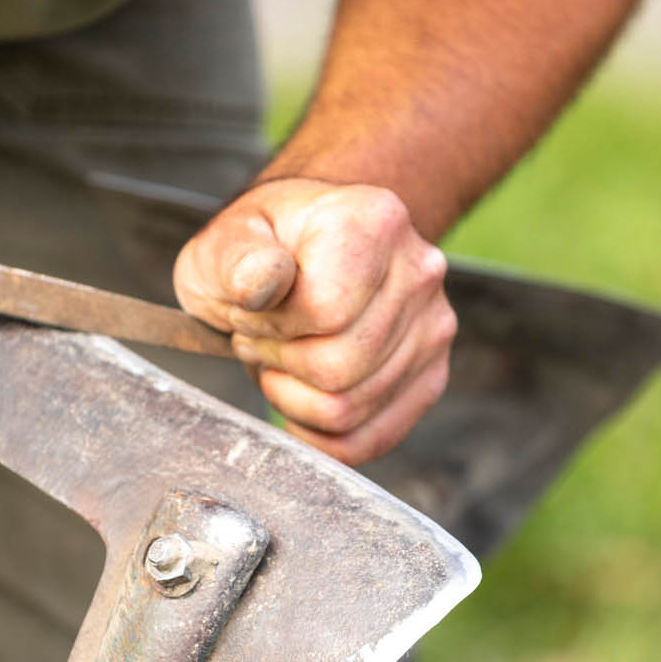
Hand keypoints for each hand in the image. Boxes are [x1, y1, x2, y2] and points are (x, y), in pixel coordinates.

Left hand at [174, 177, 454, 465]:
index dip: (272, 327)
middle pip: (339, 368)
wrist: (303, 253)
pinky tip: (300, 400)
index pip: (325, 312)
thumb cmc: (262, 250)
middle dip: (281, 364)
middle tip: (261, 340)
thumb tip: (260, 285)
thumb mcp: (226, 241)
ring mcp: (434, 327)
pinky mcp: (430, 376)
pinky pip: (370, 440)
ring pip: (350, 409)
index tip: (251, 311)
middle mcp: (420, 272)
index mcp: (374, 221)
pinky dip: (320, 435)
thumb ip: (236, 259)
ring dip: (295, 398)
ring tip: (283, 358)